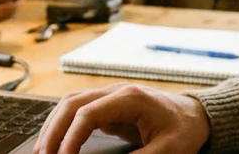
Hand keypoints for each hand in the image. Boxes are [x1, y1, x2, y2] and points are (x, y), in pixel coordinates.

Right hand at [33, 83, 209, 153]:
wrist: (196, 116)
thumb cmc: (184, 131)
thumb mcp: (167, 151)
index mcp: (131, 97)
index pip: (88, 112)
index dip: (70, 138)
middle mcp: (116, 91)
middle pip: (72, 103)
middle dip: (53, 131)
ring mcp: (111, 96)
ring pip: (70, 103)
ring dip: (53, 126)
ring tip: (42, 152)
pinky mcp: (108, 106)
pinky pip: (78, 111)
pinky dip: (63, 125)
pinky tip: (55, 143)